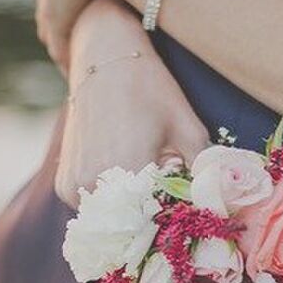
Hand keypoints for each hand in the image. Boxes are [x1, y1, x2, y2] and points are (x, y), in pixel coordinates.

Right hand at [55, 0, 208, 207]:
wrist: (103, 60)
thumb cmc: (151, 90)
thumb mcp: (189, 128)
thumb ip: (205, 171)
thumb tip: (217, 207)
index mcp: (129, 175)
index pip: (161, 220)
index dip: (177, 212)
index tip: (185, 196)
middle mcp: (96, 188)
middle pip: (136, 223)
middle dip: (156, 212)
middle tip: (166, 180)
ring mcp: (75, 190)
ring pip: (115, 219)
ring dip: (133, 208)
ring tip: (145, 172)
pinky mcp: (65, 187)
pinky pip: (95, 208)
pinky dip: (112, 200)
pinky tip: (123, 171)